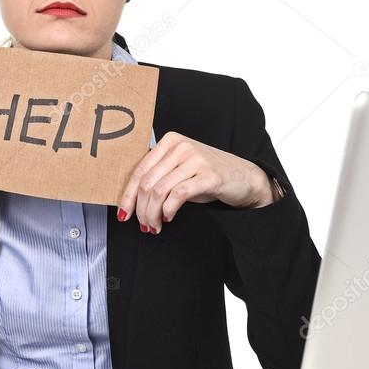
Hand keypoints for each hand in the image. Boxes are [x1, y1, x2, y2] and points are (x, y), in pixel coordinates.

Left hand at [117, 132, 273, 233]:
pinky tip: (168, 218)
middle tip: (144, 225)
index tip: (124, 214)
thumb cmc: (206, 176)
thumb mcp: (178, 170)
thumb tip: (131, 200)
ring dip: (153, 214)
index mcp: (169, 142)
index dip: (128, 195)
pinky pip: (178, 194)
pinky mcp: (209, 175)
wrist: (244, 177)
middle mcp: (180, 147)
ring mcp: (195, 159)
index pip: (139, 171)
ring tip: (155, 226)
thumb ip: (158, 176)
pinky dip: (168, 210)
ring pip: (159, 191)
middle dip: (141, 209)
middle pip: (147, 183)